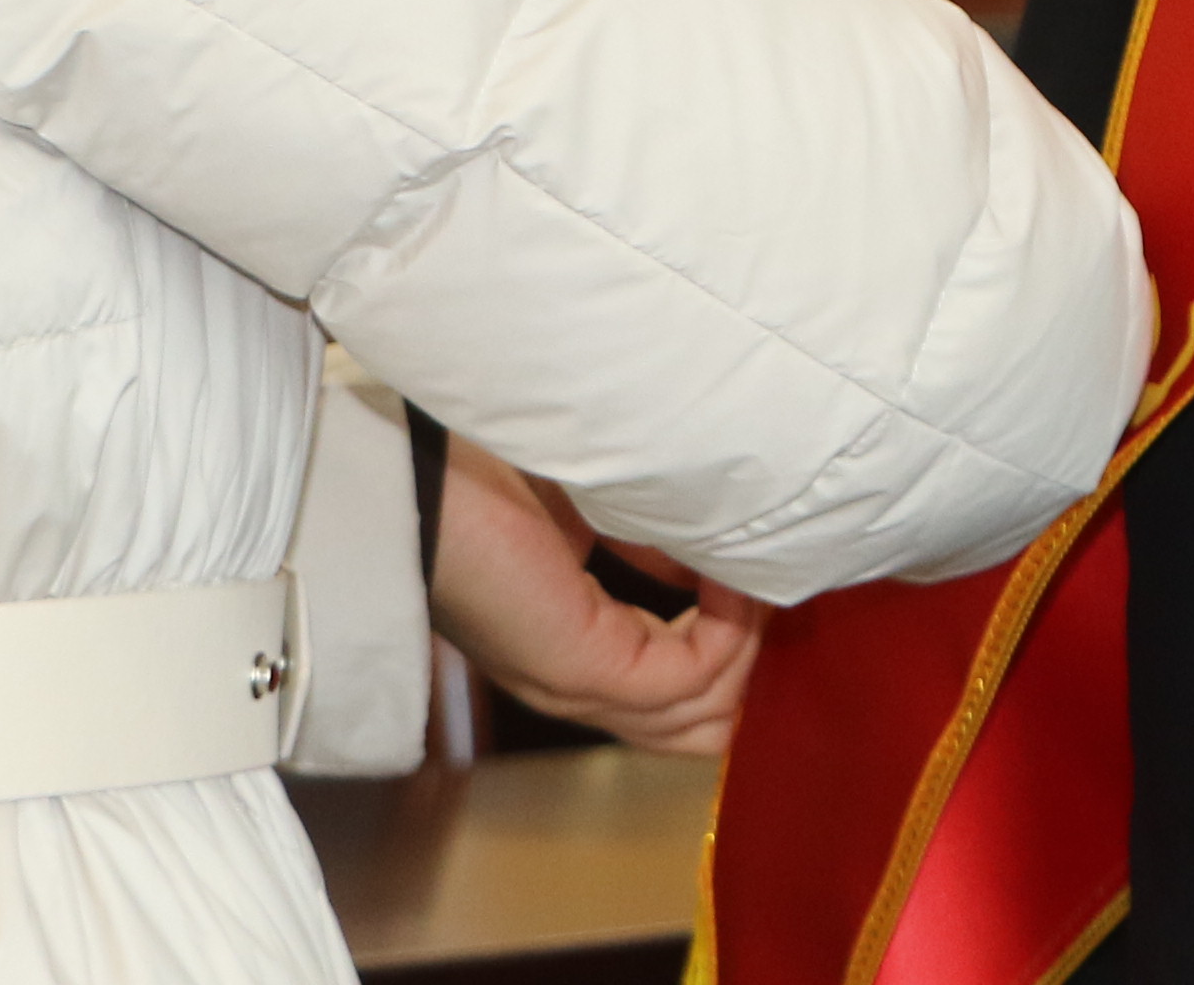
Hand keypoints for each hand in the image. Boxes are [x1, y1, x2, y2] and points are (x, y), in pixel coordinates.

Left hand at [427, 437, 772, 755]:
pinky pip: (693, 676)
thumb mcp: (601, 507)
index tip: (768, 577)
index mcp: (574, 647)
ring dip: (750, 644)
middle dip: (757, 663)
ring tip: (758, 573)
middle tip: (779, 590)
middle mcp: (577, 682)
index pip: (680, 689)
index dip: (739, 640)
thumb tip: (734, 553)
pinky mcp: (583, 666)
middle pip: (703, 728)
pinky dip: (729, 628)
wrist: (414, 464)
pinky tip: (732, 572)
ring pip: (706, 716)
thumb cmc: (488, 467)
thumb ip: (662, 541)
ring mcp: (580, 683)